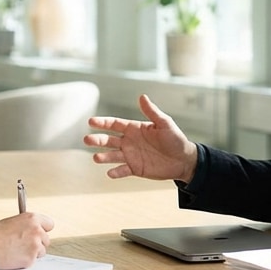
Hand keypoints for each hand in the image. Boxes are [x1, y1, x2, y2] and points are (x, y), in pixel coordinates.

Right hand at [0, 212, 53, 269]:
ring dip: (32, 253)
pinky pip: (33, 261)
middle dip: (37, 243)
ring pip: (41, 252)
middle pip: (46, 240)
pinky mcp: (31, 259)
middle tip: (23, 245)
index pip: (49, 224)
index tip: (39, 233)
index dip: (43, 230)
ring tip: (16, 251)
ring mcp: (35, 245)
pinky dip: (25, 261)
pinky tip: (14, 257)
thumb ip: (25, 225)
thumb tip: (33, 230)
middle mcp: (37, 230)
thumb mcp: (12, 222)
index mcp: (32, 218)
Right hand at [83, 94, 197, 180]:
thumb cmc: (175, 139)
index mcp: (134, 129)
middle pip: (109, 140)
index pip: (114, 124)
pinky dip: (116, 172)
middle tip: (87, 139)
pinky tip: (110, 173)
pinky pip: (122, 170)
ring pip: (112, 156)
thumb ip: (152, 112)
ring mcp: (131, 156)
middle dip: (97, 140)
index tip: (91, 122)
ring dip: (103, 157)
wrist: (183, 160)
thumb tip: (142, 96)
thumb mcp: (165, 124)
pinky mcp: (135, 169)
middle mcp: (129, 141)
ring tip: (96, 158)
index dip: (103, 122)